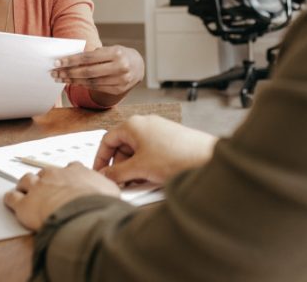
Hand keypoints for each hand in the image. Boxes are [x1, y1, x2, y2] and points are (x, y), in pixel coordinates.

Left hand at [3, 162, 120, 229]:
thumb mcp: (111, 192)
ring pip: (26, 180)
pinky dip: (10, 198)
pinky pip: (12, 197)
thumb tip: (115, 193)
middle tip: (45, 186)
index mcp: (76, 171)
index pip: (70, 168)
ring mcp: (38, 187)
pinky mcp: (24, 203)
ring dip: (25, 185)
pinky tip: (10, 200)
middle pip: (46, 172)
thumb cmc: (96, 203)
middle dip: (45, 179)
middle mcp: (55, 175)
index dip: (68, 175)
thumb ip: (109, 189)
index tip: (68, 179)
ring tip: (24, 189)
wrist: (80, 212)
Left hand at [51, 46, 144, 105]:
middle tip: (55, 72)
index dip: (71, 60)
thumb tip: (69, 60)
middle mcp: (119, 67)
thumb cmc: (120, 54)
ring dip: (72, 80)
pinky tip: (73, 82)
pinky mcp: (118, 90)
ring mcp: (120, 80)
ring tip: (60, 78)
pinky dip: (83, 85)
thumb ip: (93, 54)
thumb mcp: (110, 49)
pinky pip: (96, 87)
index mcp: (117, 53)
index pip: (88, 58)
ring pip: (90, 82)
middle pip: (88, 72)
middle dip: (68, 72)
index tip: (58, 62)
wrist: (138, 66)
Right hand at [94, 115, 216, 185]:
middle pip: (122, 146)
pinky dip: (146, 166)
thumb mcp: (139, 168)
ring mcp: (159, 131)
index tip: (99, 173)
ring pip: (137, 151)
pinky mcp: (170, 141)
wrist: (207, 158)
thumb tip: (104, 175)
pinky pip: (150, 153)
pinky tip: (151, 179)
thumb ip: (116, 172)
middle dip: (119, 166)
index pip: (107, 140)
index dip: (100, 159)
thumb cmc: (176, 156)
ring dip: (133, 168)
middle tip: (119, 183)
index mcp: (133, 124)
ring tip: (137, 183)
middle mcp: (146, 124)